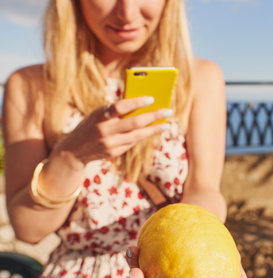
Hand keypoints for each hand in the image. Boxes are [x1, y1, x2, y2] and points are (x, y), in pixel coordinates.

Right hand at [53, 97, 171, 163]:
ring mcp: (110, 144)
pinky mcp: (113, 153)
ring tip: (166, 124)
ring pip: (137, 136)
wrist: (74, 150)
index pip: (120, 107)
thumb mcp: (98, 114)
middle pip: (134, 123)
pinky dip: (142, 136)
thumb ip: (115, 110)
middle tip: (167, 111)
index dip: (136, 102)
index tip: (151, 98)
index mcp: (100, 117)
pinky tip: (152, 131)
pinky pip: (131, 143)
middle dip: (153, 116)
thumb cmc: (90, 125)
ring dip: (153, 129)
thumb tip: (140, 104)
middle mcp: (105, 131)